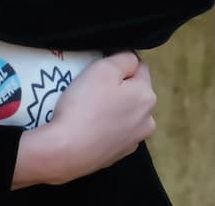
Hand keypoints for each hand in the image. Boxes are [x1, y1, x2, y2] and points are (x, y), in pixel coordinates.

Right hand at [12, 52, 156, 188]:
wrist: (66, 150)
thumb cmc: (85, 104)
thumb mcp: (103, 69)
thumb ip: (124, 59)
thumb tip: (132, 60)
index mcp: (147, 96)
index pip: (140, 67)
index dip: (120, 64)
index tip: (100, 68)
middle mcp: (148, 120)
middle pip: (134, 92)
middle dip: (118, 88)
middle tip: (92, 88)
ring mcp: (134, 141)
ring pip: (126, 113)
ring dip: (113, 108)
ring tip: (89, 109)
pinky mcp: (118, 155)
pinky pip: (115, 132)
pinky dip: (106, 127)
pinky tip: (89, 127)